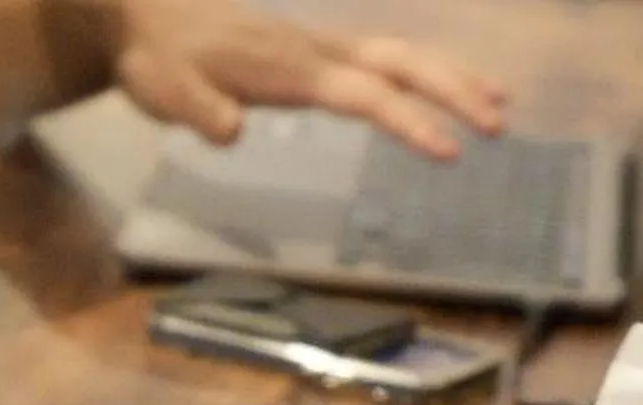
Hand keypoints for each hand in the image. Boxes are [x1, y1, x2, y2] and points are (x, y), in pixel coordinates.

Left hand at [93, 0, 507, 159]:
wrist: (143, 15)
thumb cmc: (157, 58)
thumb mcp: (167, 93)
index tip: (448, 151)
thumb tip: (231, 131)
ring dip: (449, 76)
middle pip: (400, 65)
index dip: (408, 122)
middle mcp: (315, 51)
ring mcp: (316, 46)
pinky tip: (434, 86)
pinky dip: (416, 71)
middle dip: (453, 91)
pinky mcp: (310, 50)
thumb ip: (201, 113)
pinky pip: (377, 57)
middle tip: (499, 124)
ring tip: (499, 103)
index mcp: (292, 68)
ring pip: (397, 55)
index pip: (365, 96)